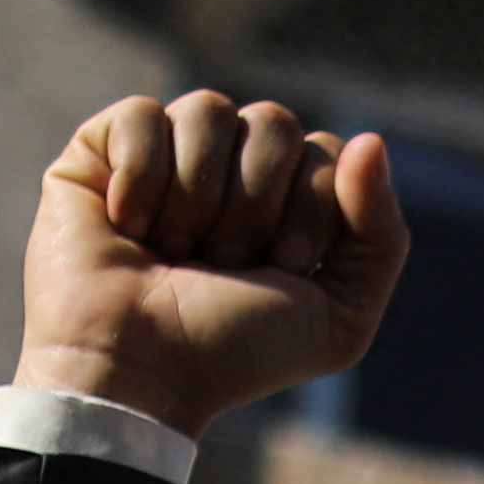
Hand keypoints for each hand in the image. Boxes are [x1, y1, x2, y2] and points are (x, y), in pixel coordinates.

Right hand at [15, 90, 408, 438]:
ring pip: (208, 109)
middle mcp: (230, 165)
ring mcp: (167, 152)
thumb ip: (381, 234)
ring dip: (196, 198)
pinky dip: (141, 178)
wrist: (139, 373)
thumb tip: (369, 139)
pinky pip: (142, 115)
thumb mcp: (340, 316)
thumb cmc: (234, 351)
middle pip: (273, 121)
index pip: (327, 150)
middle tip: (221, 264)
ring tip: (172, 252)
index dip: (310, 209)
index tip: (281, 268)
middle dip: (254, 205)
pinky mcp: (101, 149)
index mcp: (288, 196)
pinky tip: (128, 226)